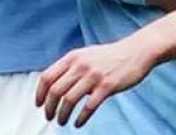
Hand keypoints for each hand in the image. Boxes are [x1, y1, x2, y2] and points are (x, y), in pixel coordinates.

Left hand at [35, 36, 158, 127]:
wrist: (136, 51)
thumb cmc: (111, 56)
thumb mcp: (86, 55)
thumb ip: (71, 66)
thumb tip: (54, 82)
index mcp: (72, 57)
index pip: (47, 77)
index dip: (40, 93)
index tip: (39, 104)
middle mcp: (80, 65)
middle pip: (55, 91)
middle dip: (49, 107)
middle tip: (49, 117)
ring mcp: (94, 76)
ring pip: (69, 100)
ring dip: (62, 114)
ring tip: (61, 122)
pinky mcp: (107, 86)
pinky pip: (88, 106)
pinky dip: (80, 118)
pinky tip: (78, 123)